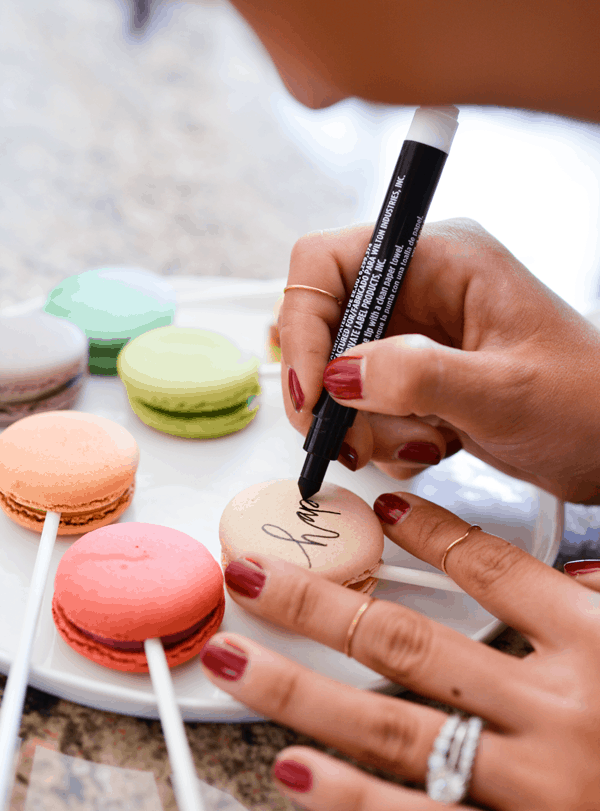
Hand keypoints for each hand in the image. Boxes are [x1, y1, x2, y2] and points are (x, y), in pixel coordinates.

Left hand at [200, 492, 599, 810]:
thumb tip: (572, 574)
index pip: (496, 568)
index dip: (430, 533)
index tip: (383, 509)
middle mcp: (565, 705)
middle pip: (411, 641)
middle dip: (318, 601)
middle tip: (253, 571)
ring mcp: (546, 786)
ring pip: (395, 727)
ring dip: (302, 688)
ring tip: (236, 658)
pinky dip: (357, 801)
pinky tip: (295, 770)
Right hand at [280, 218, 599, 502]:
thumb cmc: (587, 404)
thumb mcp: (503, 390)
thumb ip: (419, 377)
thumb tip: (338, 373)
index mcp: (442, 258)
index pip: (329, 262)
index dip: (303, 322)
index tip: (310, 392)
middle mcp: (422, 289)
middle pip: (325, 323)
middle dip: (330, 389)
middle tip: (345, 440)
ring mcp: (417, 336)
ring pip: (340, 374)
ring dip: (363, 423)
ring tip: (423, 444)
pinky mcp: (417, 379)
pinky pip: (364, 406)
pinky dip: (383, 438)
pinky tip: (434, 447)